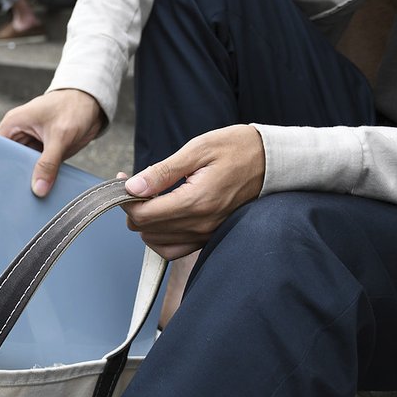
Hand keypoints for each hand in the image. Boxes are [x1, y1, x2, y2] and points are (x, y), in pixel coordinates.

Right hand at [0, 89, 104, 196]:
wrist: (93, 103)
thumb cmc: (73, 107)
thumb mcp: (60, 136)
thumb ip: (49, 164)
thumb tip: (39, 188)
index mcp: (14, 123)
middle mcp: (19, 134)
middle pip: (8, 160)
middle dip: (14, 175)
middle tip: (17, 195)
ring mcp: (31, 143)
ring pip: (23, 166)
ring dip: (28, 177)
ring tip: (29, 195)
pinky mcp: (43, 150)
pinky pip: (37, 167)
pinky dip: (41, 176)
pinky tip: (43, 187)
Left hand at [120, 125, 264, 259]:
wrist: (272, 160)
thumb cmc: (237, 148)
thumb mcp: (197, 149)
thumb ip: (163, 172)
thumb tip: (132, 187)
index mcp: (196, 201)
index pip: (143, 215)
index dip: (125, 200)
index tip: (124, 181)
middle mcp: (201, 224)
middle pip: (146, 229)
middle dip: (133, 208)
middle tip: (135, 184)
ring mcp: (207, 233)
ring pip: (157, 243)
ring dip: (146, 223)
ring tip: (149, 198)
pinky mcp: (210, 236)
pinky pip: (176, 249)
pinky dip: (161, 236)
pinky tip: (162, 214)